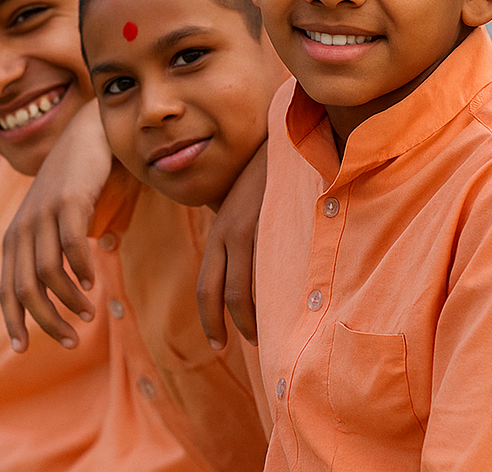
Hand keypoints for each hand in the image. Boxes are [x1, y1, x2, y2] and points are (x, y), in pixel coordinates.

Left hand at [0, 101, 111, 350]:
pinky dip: (81, 269)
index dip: (13, 320)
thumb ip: (48, 252)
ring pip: (48, 272)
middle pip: (25, 288)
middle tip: (71, 341)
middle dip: (46, 321)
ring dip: (69, 300)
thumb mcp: (51, 221)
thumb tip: (54, 296)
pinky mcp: (68, 201)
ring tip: (88, 314)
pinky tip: (94, 280)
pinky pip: (72, 245)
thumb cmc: (71, 186)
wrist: (87, 136)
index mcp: (15, 237)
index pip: (6, 288)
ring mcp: (43, 213)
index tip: (23, 350)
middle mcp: (23, 227)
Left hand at [197, 139, 265, 347]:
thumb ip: (244, 239)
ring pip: (242, 287)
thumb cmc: (267, 181)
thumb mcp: (247, 212)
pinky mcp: (269, 223)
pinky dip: (272, 295)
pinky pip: (267, 268)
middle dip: (224, 324)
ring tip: (263, 336)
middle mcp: (227, 234)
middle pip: (219, 291)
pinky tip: (284, 310)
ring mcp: (248, 229)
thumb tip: (251, 270)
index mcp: (219, 235)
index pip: (207, 285)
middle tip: (238, 346)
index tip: (217, 343)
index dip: (209, 317)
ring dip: (250, 317)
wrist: (280, 144)